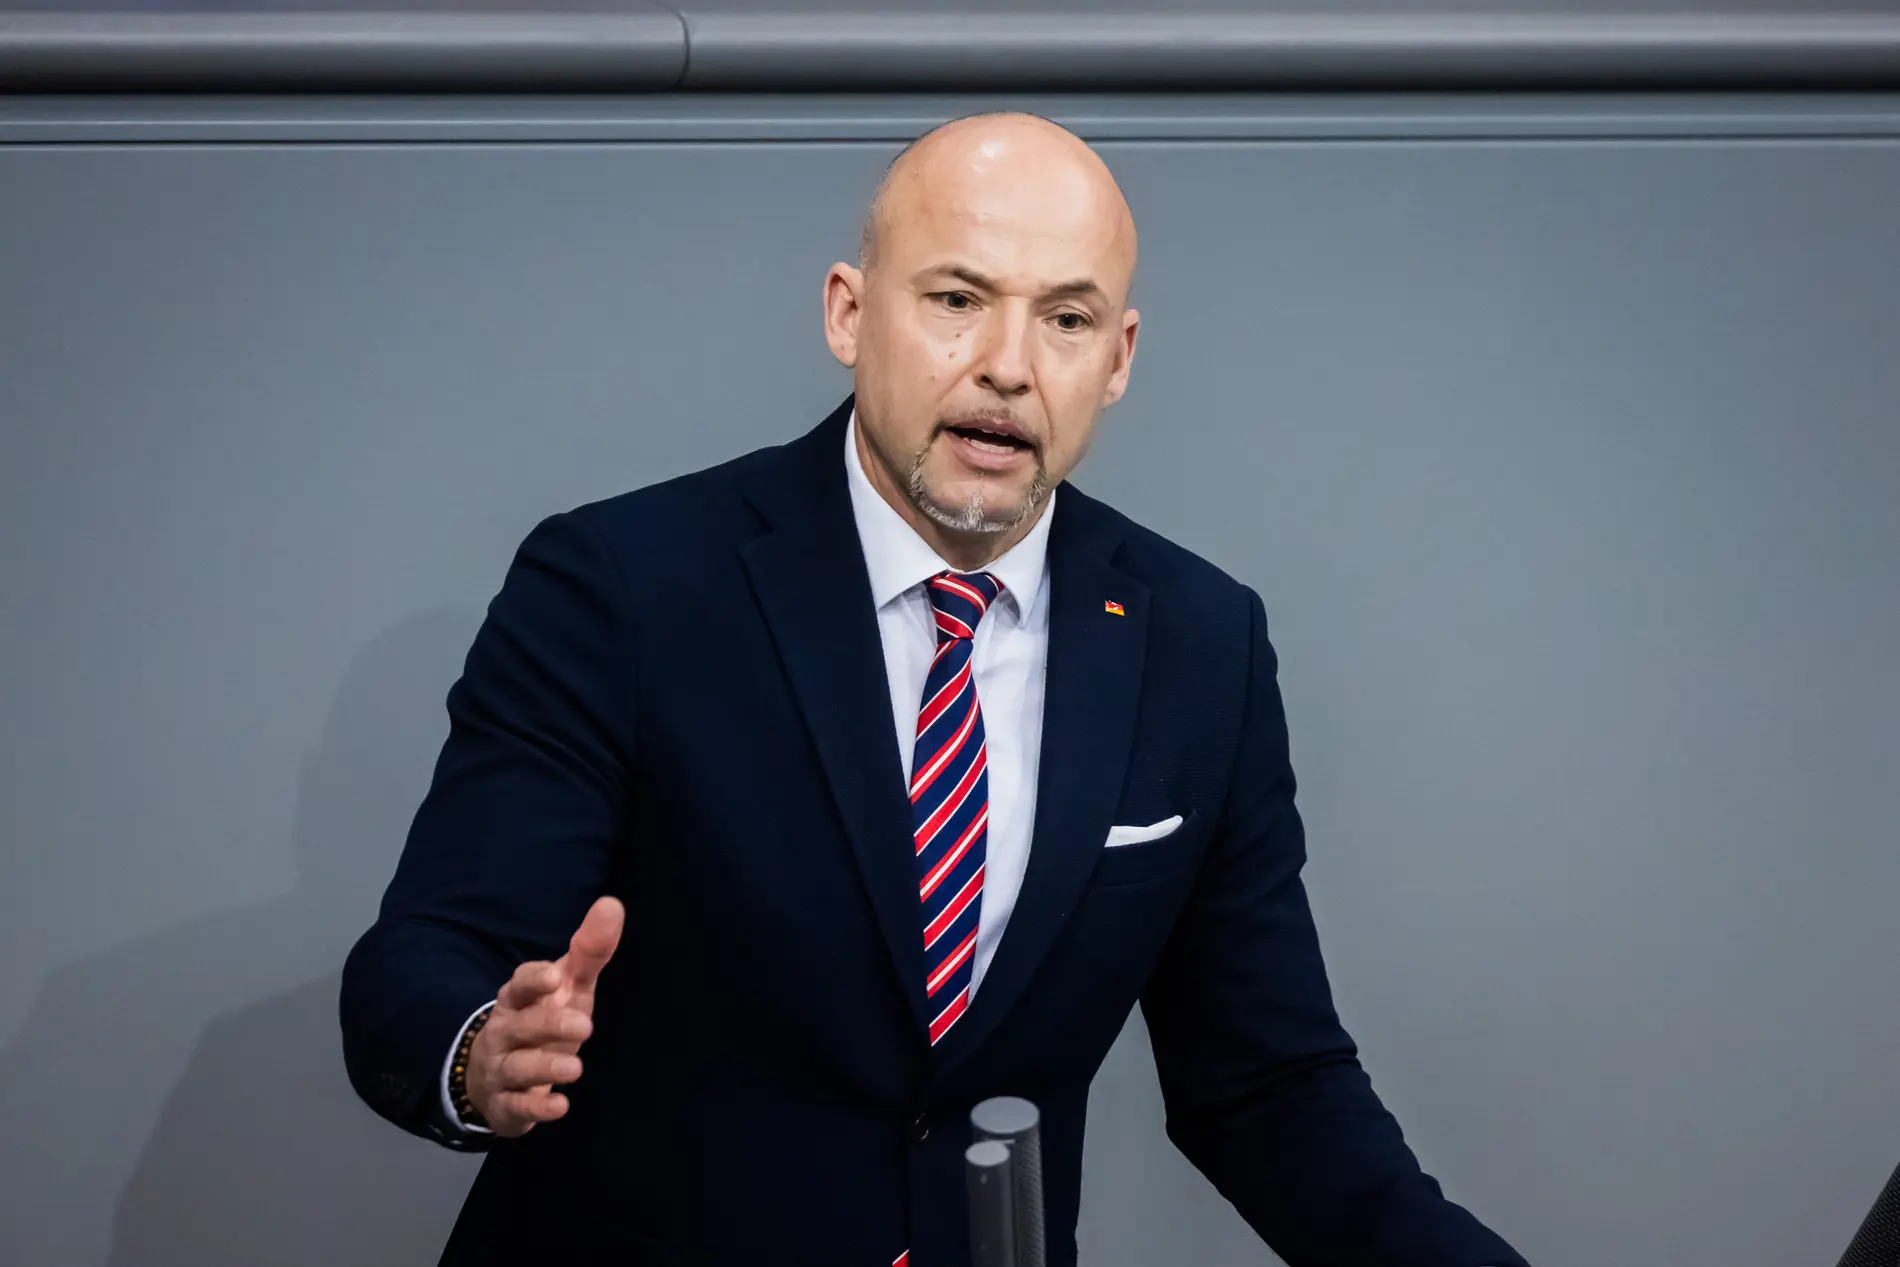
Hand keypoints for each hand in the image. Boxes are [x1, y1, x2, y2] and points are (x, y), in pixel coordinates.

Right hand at [465, 895, 623, 1137]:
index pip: (518, 985)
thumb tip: (612, 904)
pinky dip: (536, 1109)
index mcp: (518, 999)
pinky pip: (517, 1107)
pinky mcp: (507, 1105)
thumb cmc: (542, 1019)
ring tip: (575, 1069)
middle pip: (520, 1026)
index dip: (532, 981)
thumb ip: (589, 950)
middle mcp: (505, 1032)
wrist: (496, 1076)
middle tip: (584, 1025)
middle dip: (548, 1024)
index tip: (553, 976)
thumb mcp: (568, 986)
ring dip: (544, 1068)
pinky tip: (560, 1107)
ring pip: (517, 1068)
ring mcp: (502, 1070)